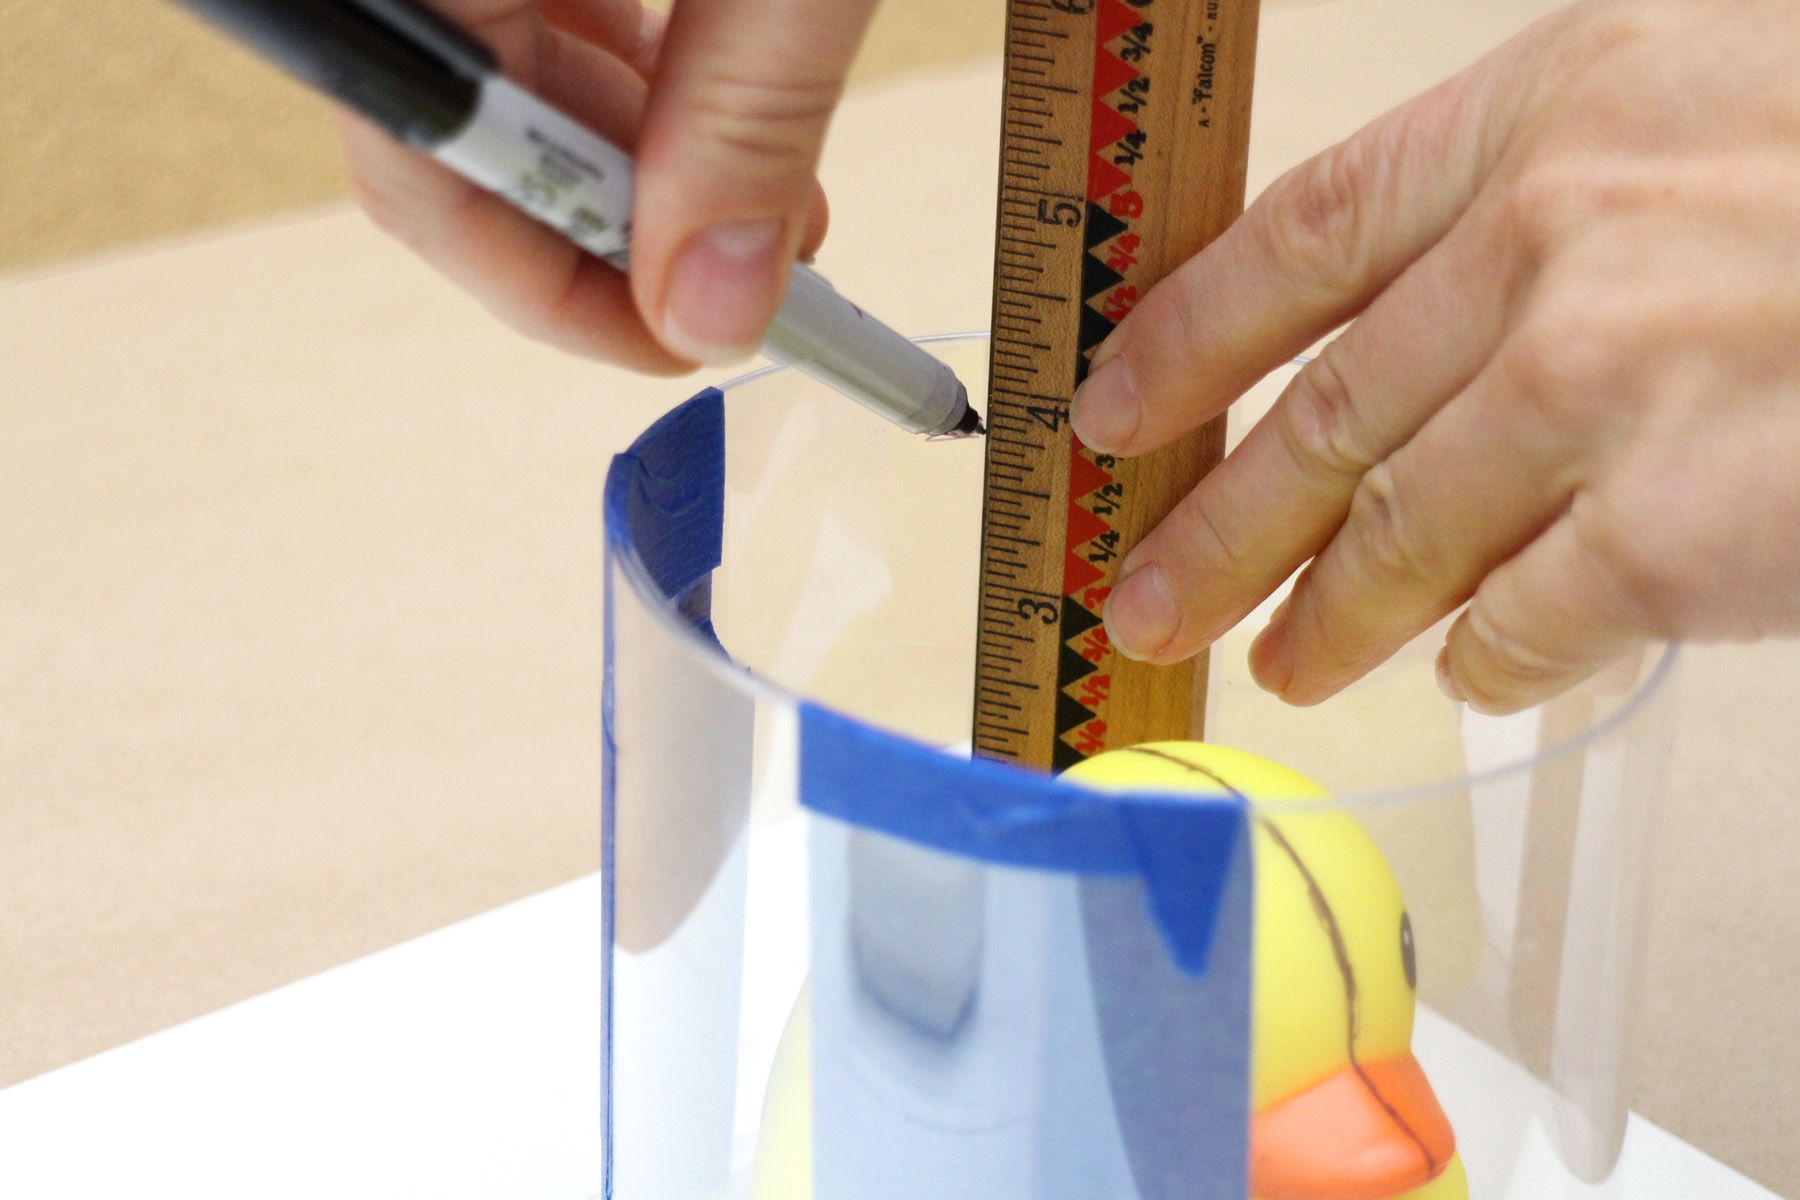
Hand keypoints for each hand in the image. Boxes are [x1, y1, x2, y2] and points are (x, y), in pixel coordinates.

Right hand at [341, 0, 874, 372]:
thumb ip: (743, 114)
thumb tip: (713, 309)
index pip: (421, 164)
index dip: (546, 288)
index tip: (672, 344)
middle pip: (457, 131)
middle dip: (619, 228)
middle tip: (752, 281)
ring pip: (501, 67)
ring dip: (640, 157)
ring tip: (772, 198)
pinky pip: (537, 5)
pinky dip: (634, 71)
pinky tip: (720, 100)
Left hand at [1074, 0, 1799, 713]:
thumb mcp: (1702, 101)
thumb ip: (1540, 205)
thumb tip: (1406, 352)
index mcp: (1545, 118)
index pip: (1296, 241)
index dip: (1180, 338)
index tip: (1106, 411)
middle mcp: (1550, 248)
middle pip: (1315, 418)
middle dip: (1209, 526)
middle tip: (1142, 597)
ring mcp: (1605, 393)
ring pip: (1397, 539)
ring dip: (1323, 616)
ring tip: (1281, 661)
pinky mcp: (1675, 534)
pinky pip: (1525, 623)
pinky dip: (1489, 658)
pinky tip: (1472, 671)